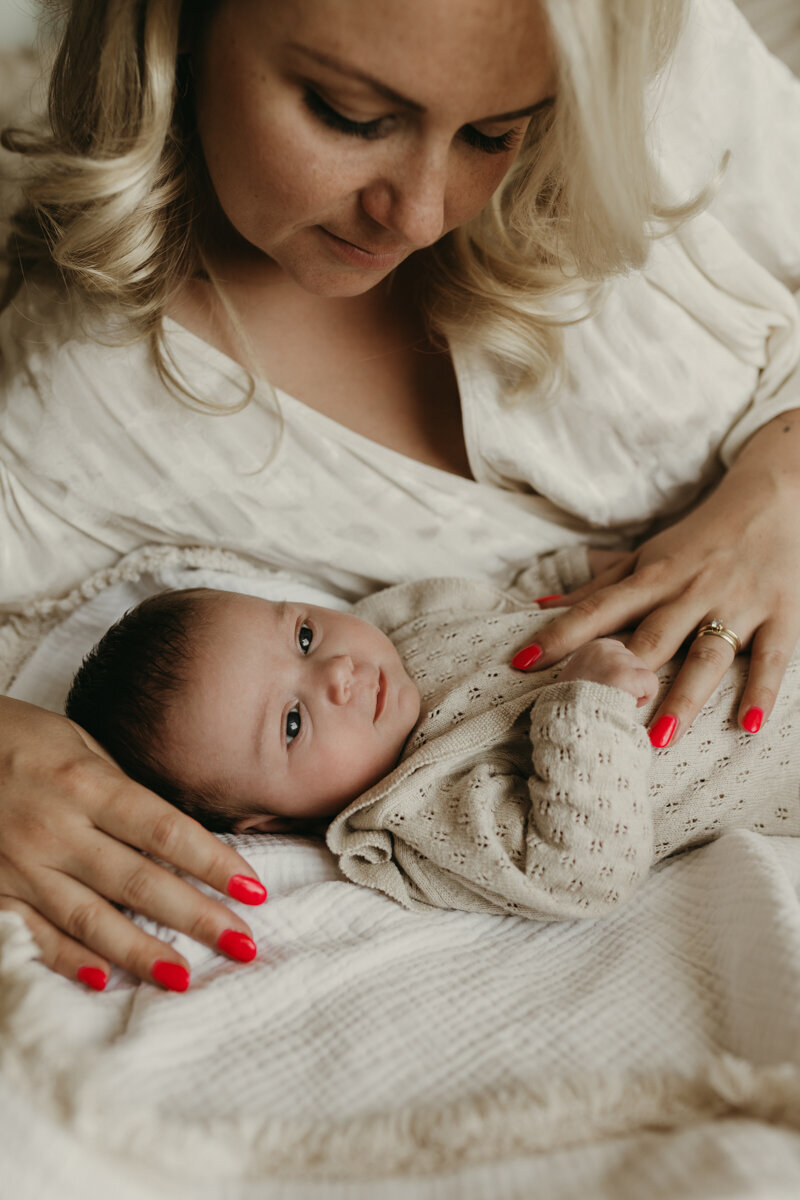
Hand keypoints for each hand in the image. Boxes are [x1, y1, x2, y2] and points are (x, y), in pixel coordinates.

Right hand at [0, 697, 266, 991]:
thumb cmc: (18, 738)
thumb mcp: (77, 744)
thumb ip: (121, 791)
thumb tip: (173, 837)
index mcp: (86, 784)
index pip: (165, 831)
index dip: (214, 863)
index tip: (254, 889)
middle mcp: (56, 829)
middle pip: (140, 882)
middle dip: (197, 917)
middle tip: (243, 945)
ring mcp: (21, 866)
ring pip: (92, 919)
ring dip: (142, 953)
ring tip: (185, 978)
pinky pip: (36, 936)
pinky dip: (70, 961)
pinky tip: (104, 981)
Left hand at [512, 410, 799, 744]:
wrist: (779, 496)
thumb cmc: (702, 536)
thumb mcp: (649, 554)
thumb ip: (598, 586)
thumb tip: (540, 607)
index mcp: (654, 576)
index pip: (599, 609)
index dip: (561, 634)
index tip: (524, 661)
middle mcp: (691, 591)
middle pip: (651, 638)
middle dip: (622, 674)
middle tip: (592, 715)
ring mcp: (737, 604)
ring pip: (706, 655)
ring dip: (684, 698)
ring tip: (659, 739)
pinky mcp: (782, 615)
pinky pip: (771, 658)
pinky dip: (762, 691)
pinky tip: (748, 726)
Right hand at [558, 638, 658, 706]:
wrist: (569, 724)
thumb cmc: (570, 709)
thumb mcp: (573, 679)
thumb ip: (591, 670)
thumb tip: (604, 676)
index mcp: (589, 647)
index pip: (619, 650)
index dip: (617, 672)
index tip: (605, 688)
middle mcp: (604, 648)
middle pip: (634, 660)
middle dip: (628, 680)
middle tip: (611, 698)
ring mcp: (617, 661)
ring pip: (644, 672)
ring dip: (636, 690)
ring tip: (616, 703)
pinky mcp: (629, 676)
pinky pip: (652, 683)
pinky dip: (645, 698)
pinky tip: (627, 706)